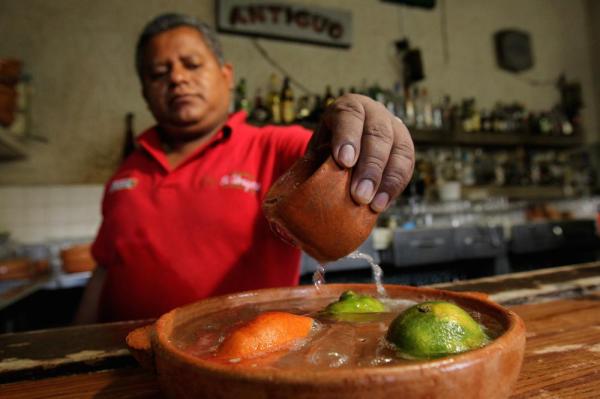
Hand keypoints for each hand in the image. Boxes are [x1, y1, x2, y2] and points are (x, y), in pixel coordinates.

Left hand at [308, 94, 414, 211]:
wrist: (349, 143)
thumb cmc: (328, 148)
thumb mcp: (319, 147)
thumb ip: (318, 160)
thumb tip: (311, 190)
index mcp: (348, 107)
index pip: (350, 115)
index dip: (348, 138)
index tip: (344, 161)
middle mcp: (375, 113)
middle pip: (378, 135)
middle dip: (370, 167)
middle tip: (359, 195)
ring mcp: (394, 128)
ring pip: (399, 150)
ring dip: (386, 180)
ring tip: (372, 204)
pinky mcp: (405, 147)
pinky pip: (406, 166)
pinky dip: (394, 187)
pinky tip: (381, 204)